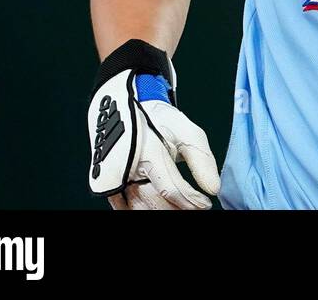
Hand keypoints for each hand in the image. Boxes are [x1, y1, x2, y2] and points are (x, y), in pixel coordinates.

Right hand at [88, 40, 220, 208]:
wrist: (122, 107)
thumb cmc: (159, 121)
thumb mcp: (187, 131)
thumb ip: (202, 160)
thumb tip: (214, 190)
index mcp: (148, 151)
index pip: (172, 189)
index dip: (192, 202)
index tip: (206, 204)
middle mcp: (126, 167)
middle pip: (155, 203)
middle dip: (178, 209)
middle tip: (194, 207)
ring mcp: (111, 177)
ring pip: (139, 208)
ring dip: (161, 210)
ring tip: (179, 207)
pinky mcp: (103, 184)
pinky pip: (124, 207)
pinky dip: (141, 209)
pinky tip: (158, 205)